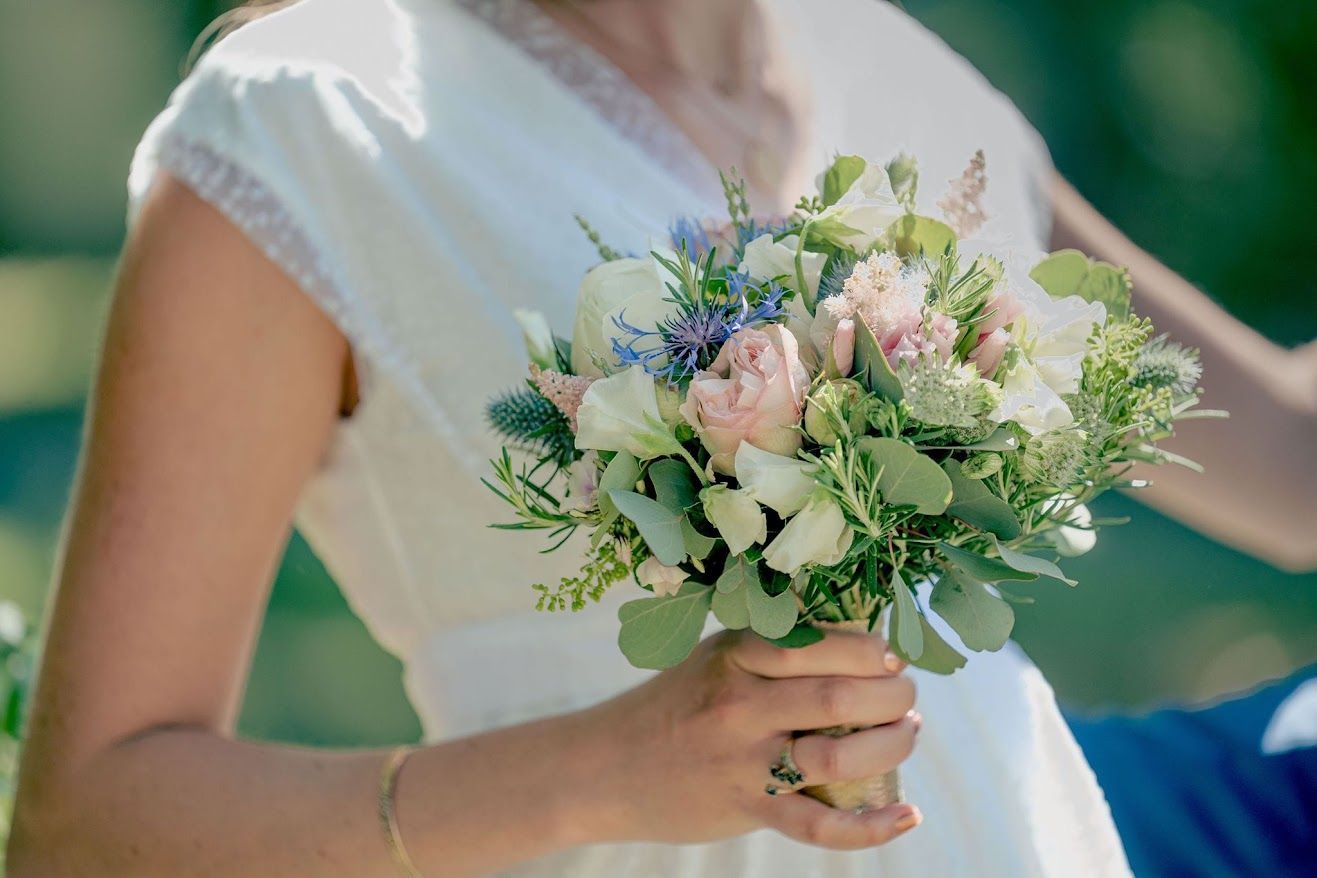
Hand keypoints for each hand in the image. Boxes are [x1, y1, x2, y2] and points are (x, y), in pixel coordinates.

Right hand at [570, 628, 920, 849]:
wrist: (607, 767)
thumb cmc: (676, 706)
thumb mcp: (717, 658)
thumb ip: (775, 651)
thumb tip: (861, 645)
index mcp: (737, 654)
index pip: (822, 644)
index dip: (872, 650)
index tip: (892, 657)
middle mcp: (741, 703)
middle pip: (840, 695)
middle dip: (894, 696)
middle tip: (907, 698)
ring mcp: (744, 761)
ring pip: (839, 756)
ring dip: (891, 746)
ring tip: (907, 734)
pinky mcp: (748, 807)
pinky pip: (818, 825)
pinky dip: (871, 827)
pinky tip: (907, 815)